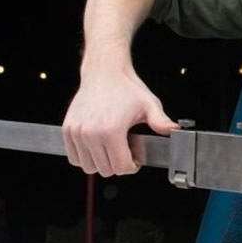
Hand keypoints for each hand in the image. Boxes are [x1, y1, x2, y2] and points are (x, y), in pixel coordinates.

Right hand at [62, 65, 177, 175]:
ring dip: (102, 162)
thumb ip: (161, 121)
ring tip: (113, 145)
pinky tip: (98, 145)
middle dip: (119, 163)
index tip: (136, 155)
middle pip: (106, 170)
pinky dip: (86, 157)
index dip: (133, 165)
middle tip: (126, 147)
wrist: (104, 72)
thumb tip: (173, 130)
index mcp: (111, 130)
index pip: (121, 167)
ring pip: (88, 167)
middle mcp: (90, 133)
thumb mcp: (149, 104)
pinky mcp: (67, 130)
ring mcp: (76, 132)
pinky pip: (74, 158)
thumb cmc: (126, 88)